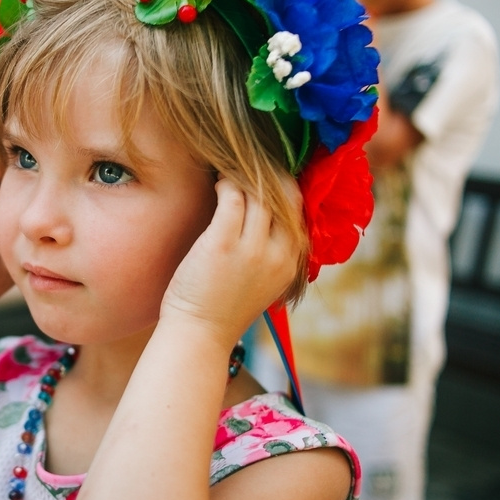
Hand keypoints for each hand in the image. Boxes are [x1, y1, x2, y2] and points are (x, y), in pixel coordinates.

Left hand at [160, 176, 298, 342]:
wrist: (199, 334)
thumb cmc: (223, 307)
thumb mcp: (263, 282)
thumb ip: (271, 252)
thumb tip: (267, 213)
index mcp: (291, 264)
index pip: (300, 211)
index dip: (286, 188)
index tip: (269, 176)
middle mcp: (278, 254)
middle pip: (283, 197)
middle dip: (268, 176)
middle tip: (248, 165)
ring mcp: (251, 249)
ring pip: (258, 193)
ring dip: (243, 176)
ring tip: (228, 172)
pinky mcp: (222, 243)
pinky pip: (232, 197)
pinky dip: (226, 184)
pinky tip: (217, 183)